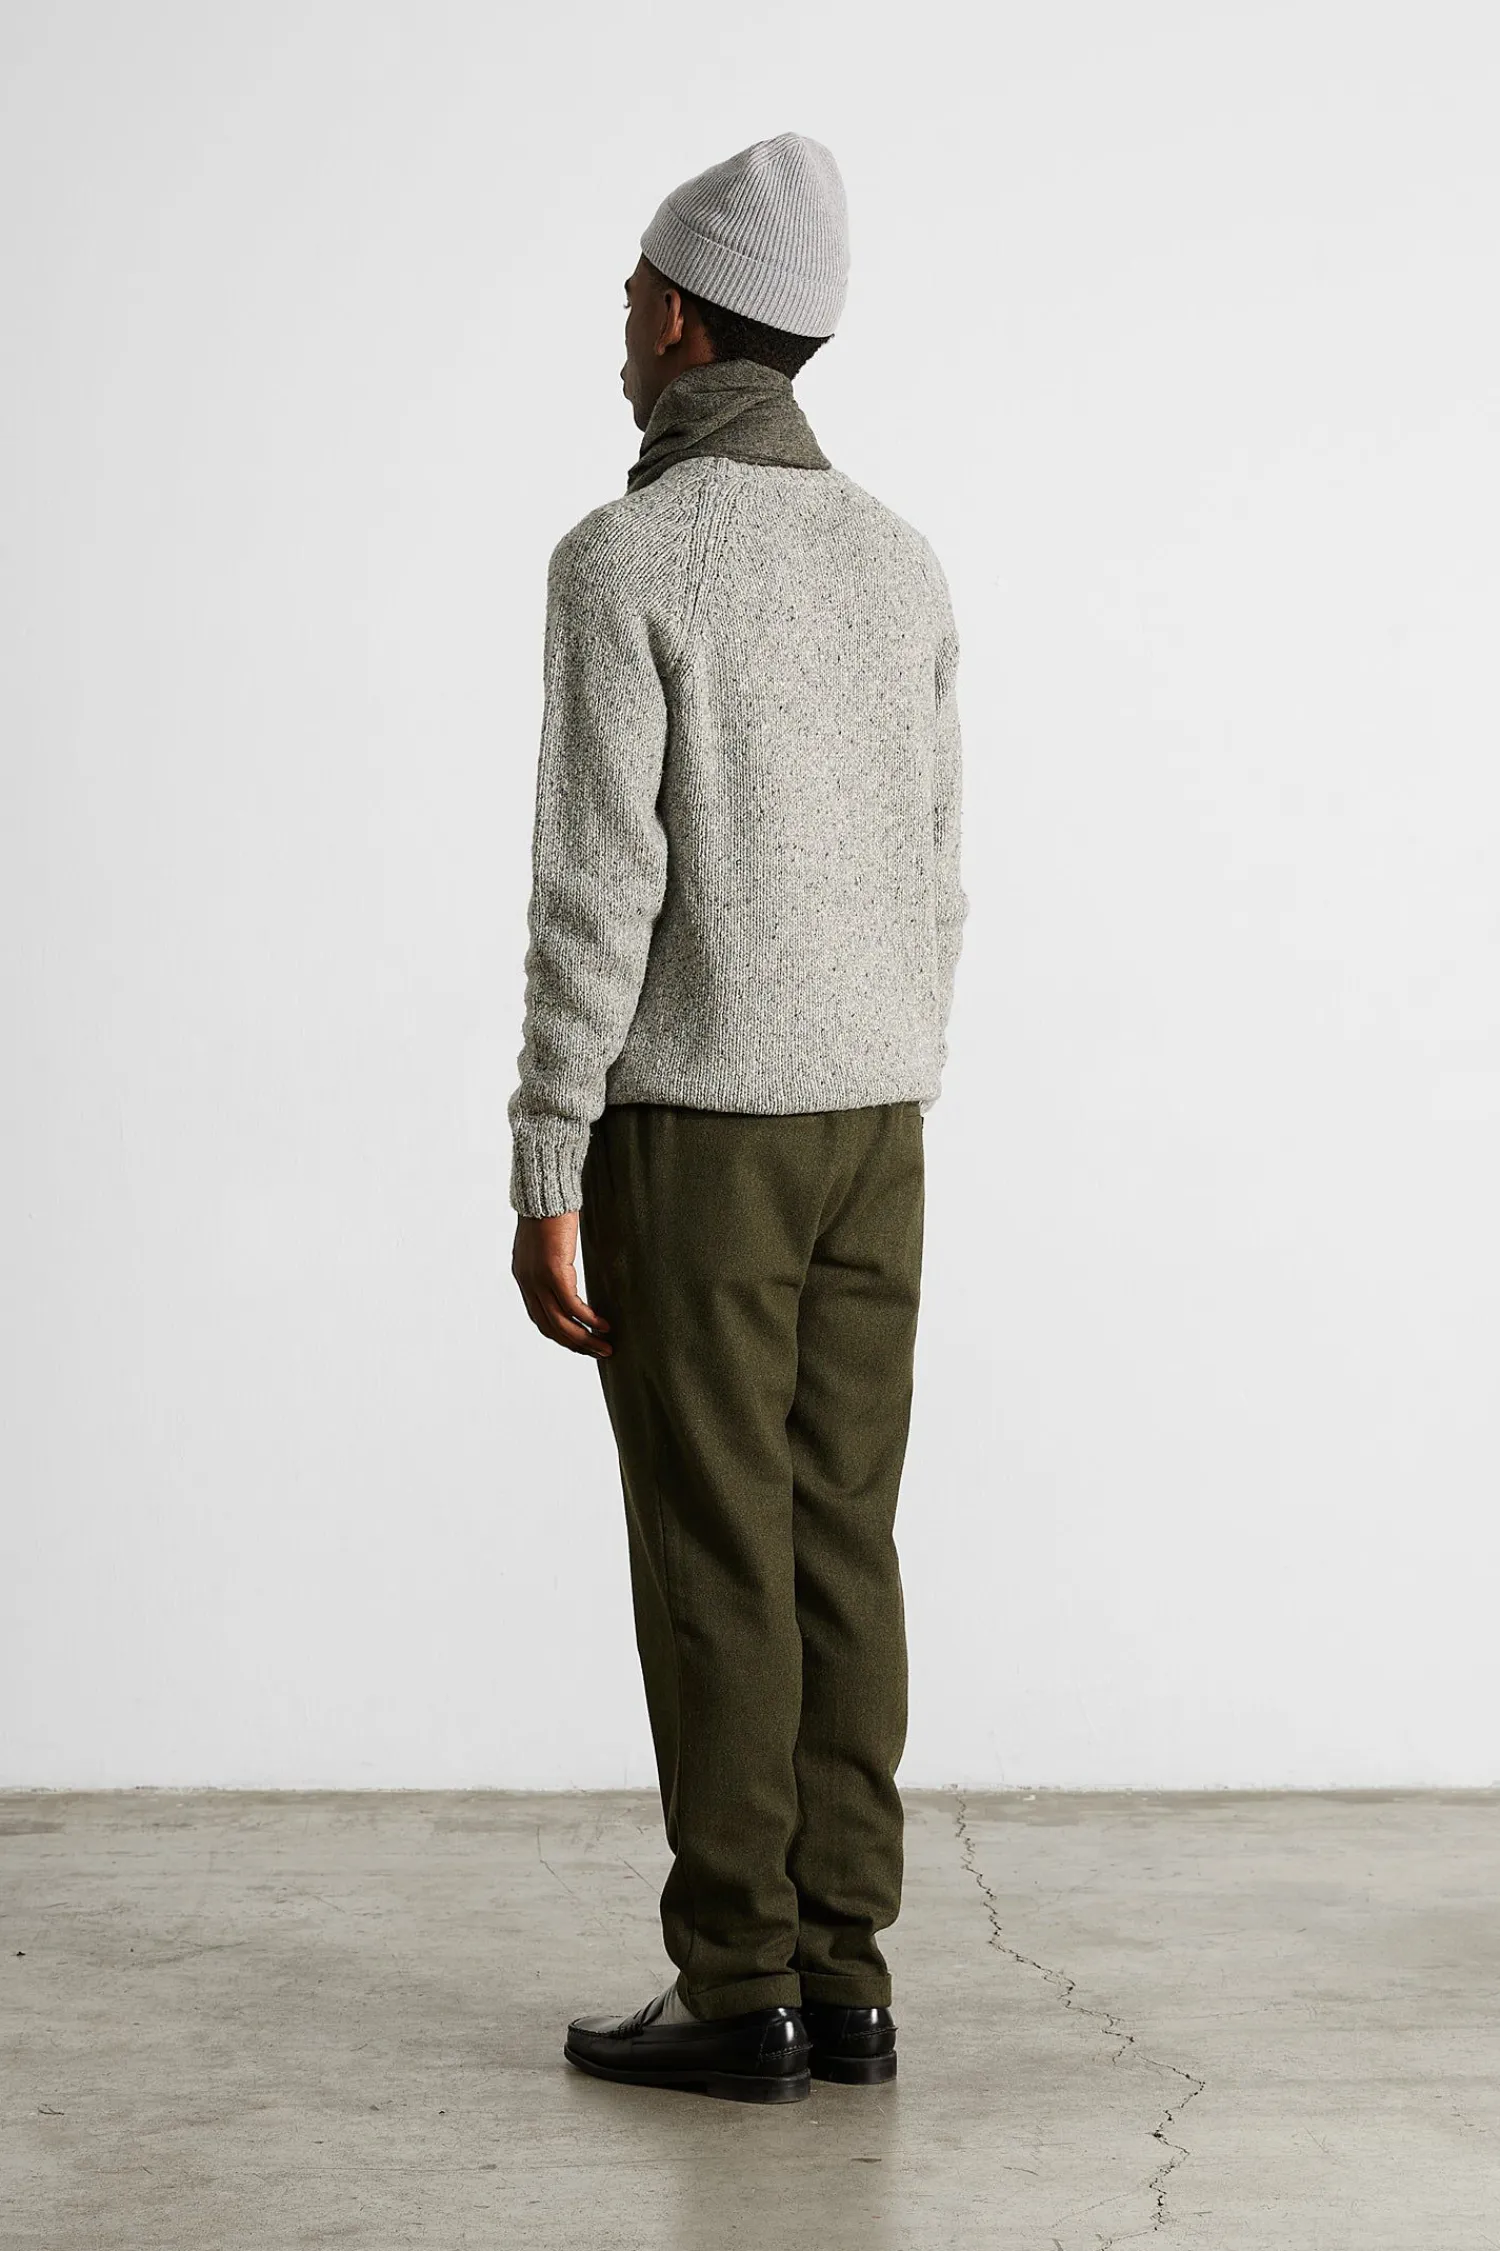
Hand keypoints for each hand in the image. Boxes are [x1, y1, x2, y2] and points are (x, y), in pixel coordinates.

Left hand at [512, 1212, 611, 1357]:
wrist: (543, 1192)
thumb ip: (551, 1261)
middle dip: (575, 1344)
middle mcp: (527, 1283)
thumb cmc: (548, 1211)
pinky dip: (588, 1319)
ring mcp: (538, 1279)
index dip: (560, 1335)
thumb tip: (564, 1270)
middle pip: (550, 1327)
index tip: (581, 1343)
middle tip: (597, 1353)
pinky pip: (572, 1305)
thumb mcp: (545, 1242)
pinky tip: (603, 1325)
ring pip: (561, 1323)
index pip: (540, 1318)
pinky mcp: (552, 1272)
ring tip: (605, 1347)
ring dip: (584, 1339)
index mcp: (524, 1278)